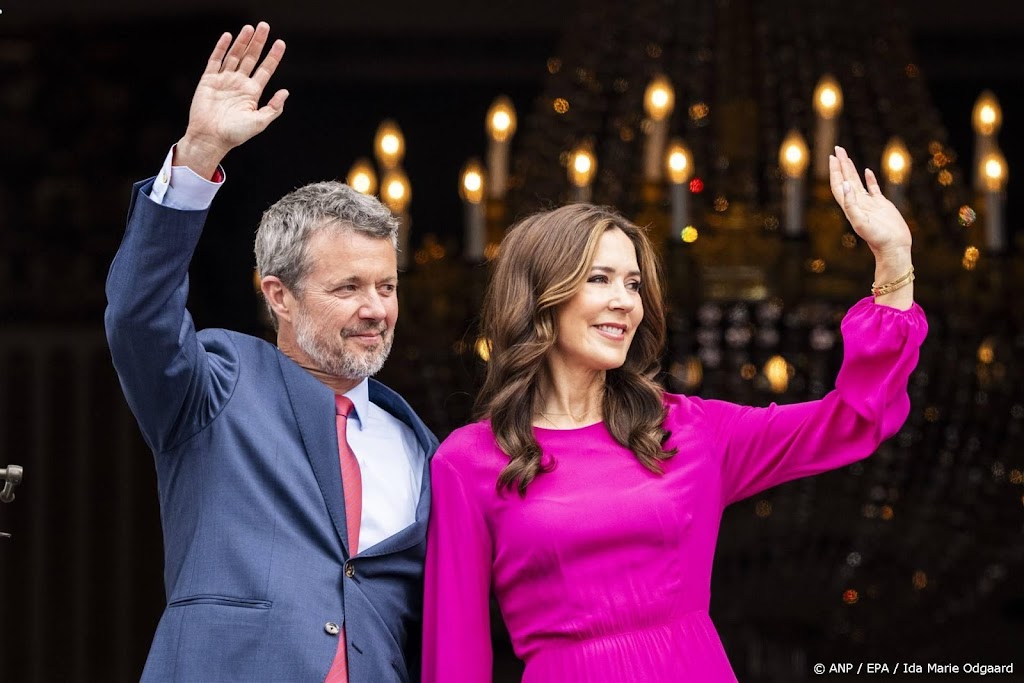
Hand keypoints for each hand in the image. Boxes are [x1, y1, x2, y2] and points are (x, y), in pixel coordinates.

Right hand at [175, 22, 287, 178]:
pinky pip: (215, 60)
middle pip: (251, 58)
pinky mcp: (209, 80)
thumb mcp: (259, 123)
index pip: (266, 69)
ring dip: (242, 41)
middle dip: (258, 42)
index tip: (281, 43)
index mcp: (252, 92)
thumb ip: (273, 108)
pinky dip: (221, 48)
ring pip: (235, 55)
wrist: (210, 138)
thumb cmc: (235, 134)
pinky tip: (228, 36)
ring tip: (250, 27)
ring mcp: (224, 80)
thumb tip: (286, 92)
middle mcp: (239, 83)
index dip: (273, 56)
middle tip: (265, 26)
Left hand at [830, 146, 913, 308]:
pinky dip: (869, 179)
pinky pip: (874, 189)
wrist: (894, 247)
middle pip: (846, 180)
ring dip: (851, 169)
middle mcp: (858, 203)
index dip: (834, 171)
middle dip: (841, 165)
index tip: (831, 157)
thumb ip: (851, 204)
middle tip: (837, 149)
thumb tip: (845, 185)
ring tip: (846, 156)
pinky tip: (867, 171)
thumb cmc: (877, 238)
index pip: (839, 185)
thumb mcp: (861, 222)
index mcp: (850, 207)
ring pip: (858, 182)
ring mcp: (869, 204)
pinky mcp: (882, 205)